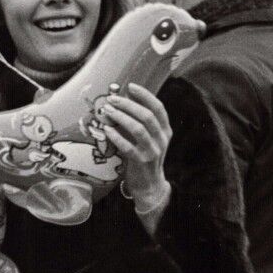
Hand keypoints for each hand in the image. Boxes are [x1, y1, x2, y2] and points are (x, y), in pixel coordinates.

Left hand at [102, 83, 171, 208]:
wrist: (150, 186)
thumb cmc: (145, 159)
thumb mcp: (149, 140)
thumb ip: (140, 124)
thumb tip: (121, 104)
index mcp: (165, 131)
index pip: (158, 108)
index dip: (145, 95)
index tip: (130, 87)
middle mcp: (162, 139)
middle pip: (147, 116)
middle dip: (128, 104)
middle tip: (112, 99)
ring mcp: (153, 151)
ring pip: (138, 128)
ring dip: (121, 117)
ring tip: (107, 111)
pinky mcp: (141, 162)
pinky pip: (127, 146)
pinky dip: (116, 136)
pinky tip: (107, 130)